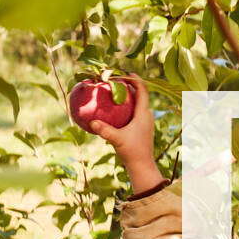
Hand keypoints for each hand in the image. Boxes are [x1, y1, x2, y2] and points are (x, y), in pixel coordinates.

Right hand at [89, 74, 165, 194]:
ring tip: (115, 91)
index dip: (136, 80)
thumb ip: (105, 130)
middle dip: (130, 85)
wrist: (142, 165)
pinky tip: (115, 109)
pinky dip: (127, 105)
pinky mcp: (141, 127)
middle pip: (140, 94)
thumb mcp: (117, 140)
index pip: (143, 90)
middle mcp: (146, 115)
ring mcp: (145, 121)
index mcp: (144, 114)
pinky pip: (135, 111)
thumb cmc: (132, 152)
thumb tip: (91, 122)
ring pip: (138, 102)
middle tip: (116, 80)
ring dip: (128, 95)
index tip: (126, 73)